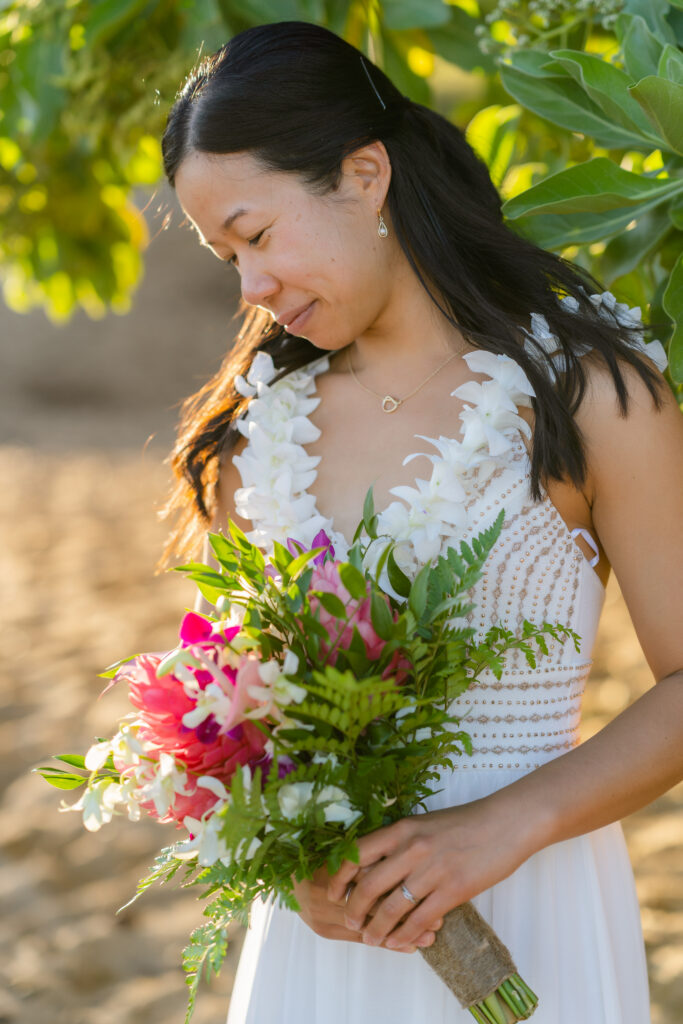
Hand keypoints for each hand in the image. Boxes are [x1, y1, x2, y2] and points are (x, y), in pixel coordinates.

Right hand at [292, 865, 442, 952]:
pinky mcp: (325, 929)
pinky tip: (409, 947)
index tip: (431, 892)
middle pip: (375, 906)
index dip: (404, 887)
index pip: (375, 881)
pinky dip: (387, 943)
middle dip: (408, 914)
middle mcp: (329, 892)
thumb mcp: (344, 847)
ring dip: (401, 933)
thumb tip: (405, 860)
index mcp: (336, 865)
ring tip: (429, 936)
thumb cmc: (318, 856)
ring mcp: (325, 913)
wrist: (285, 874)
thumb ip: (367, 855)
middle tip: (437, 919)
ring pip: (372, 926)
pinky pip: (362, 940)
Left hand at [327, 797, 530, 950]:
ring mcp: (432, 870)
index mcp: (402, 828)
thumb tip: (374, 865)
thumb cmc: (466, 822)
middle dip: (354, 910)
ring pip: (392, 907)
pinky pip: (420, 919)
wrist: (506, 823)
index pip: (356, 853)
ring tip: (371, 940)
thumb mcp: (425, 824)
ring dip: (376, 929)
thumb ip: (400, 842)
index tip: (334, 893)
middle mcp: (411, 848)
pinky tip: (398, 943)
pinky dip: (404, 935)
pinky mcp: (454, 890)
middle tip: (351, 923)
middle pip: (368, 885)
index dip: (339, 878)